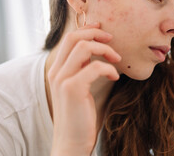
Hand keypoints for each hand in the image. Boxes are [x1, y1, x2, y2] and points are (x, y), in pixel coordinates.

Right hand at [48, 22, 120, 155]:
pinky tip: (115, 78)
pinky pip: (94, 67)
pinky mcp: (72, 89)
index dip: (87, 30)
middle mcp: (56, 72)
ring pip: (83, 47)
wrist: (71, 143)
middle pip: (73, 37)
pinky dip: (109, 68)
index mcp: (57, 70)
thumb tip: (100, 52)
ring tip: (117, 59)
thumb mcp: (80, 88)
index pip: (69, 38)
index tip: (102, 30)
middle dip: (96, 33)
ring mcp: (62, 80)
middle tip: (112, 40)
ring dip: (105, 49)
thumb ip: (83, 69)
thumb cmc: (80, 116)